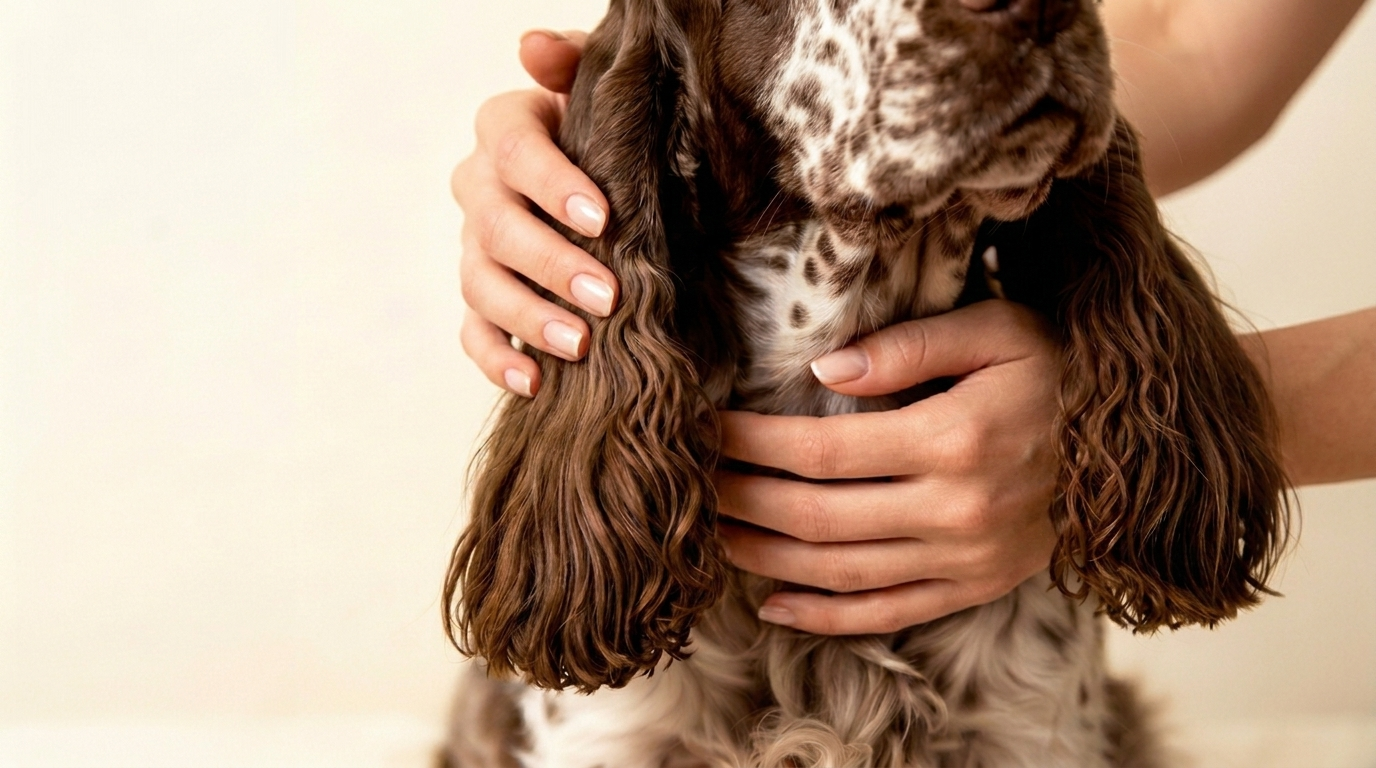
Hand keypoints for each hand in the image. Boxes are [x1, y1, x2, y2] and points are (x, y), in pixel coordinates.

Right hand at [453, 30, 612, 397]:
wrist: (605, 182)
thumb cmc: (607, 132)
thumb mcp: (599, 90)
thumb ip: (572, 63)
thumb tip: (533, 47)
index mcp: (506, 129)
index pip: (515, 150)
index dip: (553, 184)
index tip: (602, 217)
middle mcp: (480, 188)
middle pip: (497, 229)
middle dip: (552, 265)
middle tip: (606, 296)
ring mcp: (475, 248)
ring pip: (482, 286)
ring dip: (529, 318)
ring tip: (579, 345)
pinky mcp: (481, 299)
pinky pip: (474, 333)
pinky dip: (498, 360)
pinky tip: (533, 383)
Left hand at [716, 301, 1061, 634]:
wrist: (1141, 443)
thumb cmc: (1058, 368)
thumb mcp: (998, 329)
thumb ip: (908, 345)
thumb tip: (822, 372)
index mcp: (956, 439)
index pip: (821, 451)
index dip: (751, 444)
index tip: (706, 427)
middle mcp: (959, 510)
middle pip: (817, 516)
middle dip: (741, 500)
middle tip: (692, 483)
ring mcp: (968, 559)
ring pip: (841, 572)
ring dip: (766, 558)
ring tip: (713, 535)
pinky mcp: (977, 587)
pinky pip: (887, 613)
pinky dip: (824, 617)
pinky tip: (774, 604)